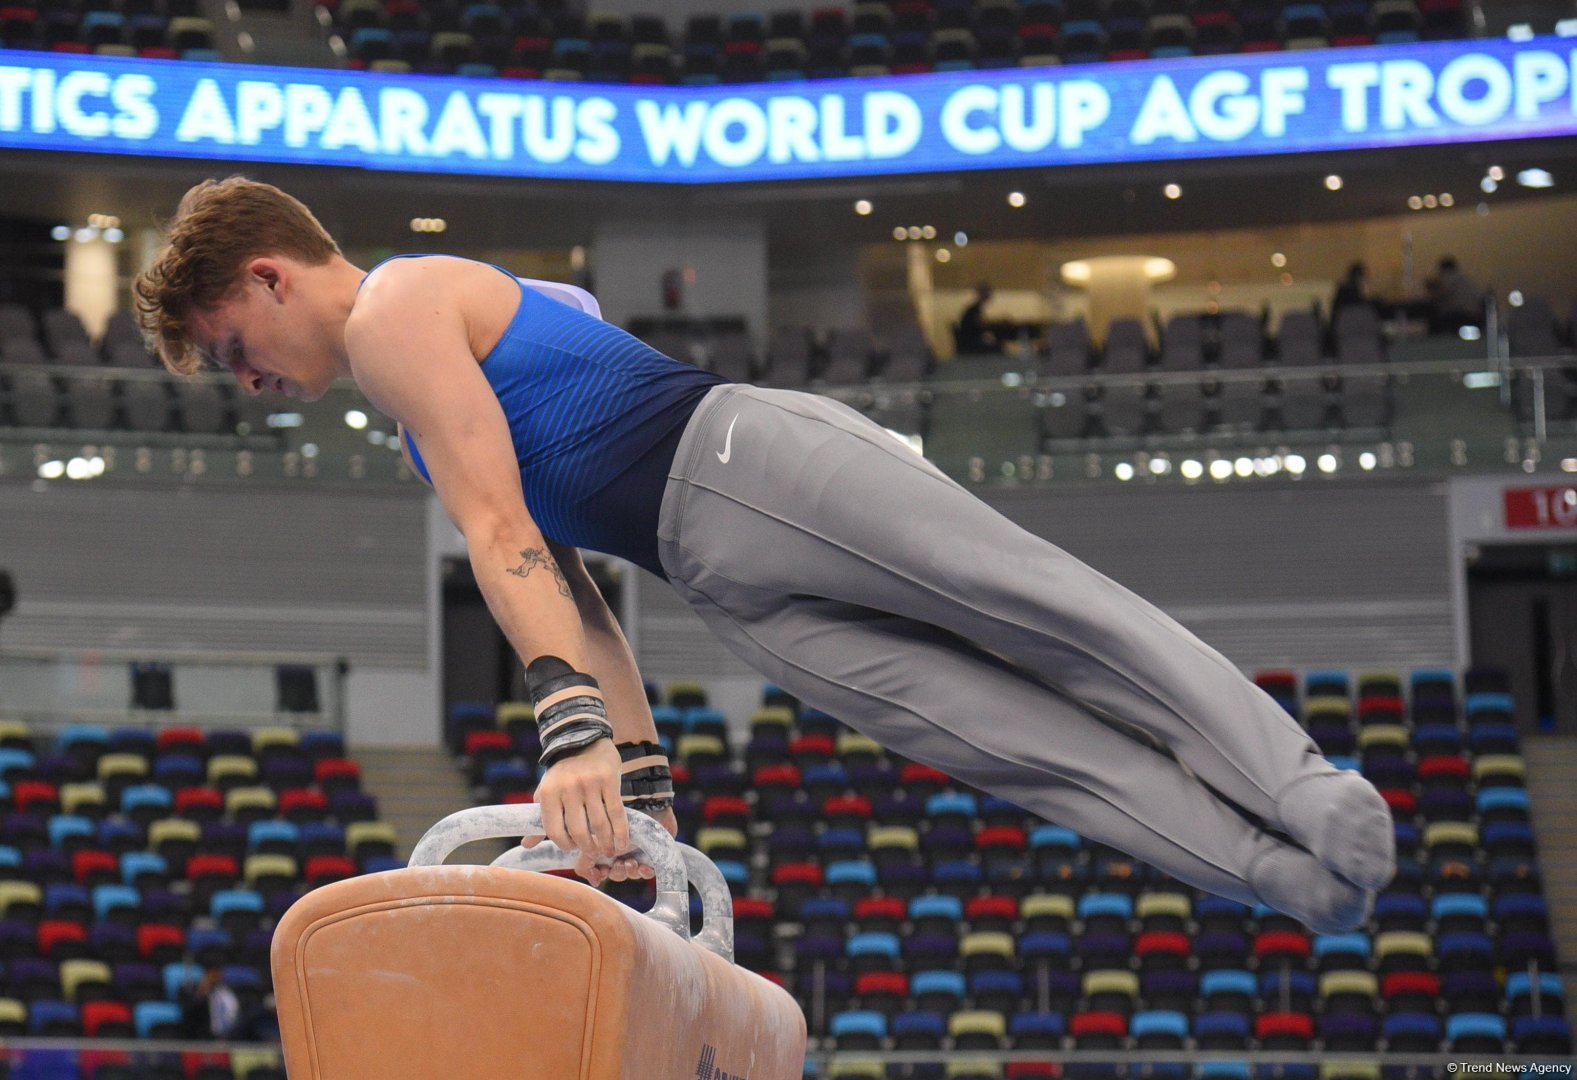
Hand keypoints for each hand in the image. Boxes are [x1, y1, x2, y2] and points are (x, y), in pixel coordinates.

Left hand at [522, 738, 625, 859]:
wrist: (584, 740)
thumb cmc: (563, 773)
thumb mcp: (547, 792)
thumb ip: (539, 819)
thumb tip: (526, 845)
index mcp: (549, 793)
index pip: (554, 830)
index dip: (565, 845)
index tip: (573, 849)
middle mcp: (568, 788)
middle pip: (579, 831)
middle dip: (588, 848)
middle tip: (594, 853)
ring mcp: (589, 784)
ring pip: (599, 824)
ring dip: (605, 843)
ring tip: (608, 852)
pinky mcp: (609, 780)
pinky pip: (616, 813)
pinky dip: (620, 832)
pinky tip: (622, 844)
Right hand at [575, 806, 677, 886]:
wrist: (642, 802)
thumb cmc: (615, 816)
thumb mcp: (594, 838)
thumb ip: (585, 861)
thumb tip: (595, 882)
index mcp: (605, 847)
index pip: (600, 871)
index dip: (600, 875)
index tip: (602, 872)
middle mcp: (620, 852)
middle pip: (615, 875)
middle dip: (616, 873)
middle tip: (618, 863)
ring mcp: (636, 853)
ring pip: (630, 874)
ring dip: (629, 872)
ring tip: (631, 862)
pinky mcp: (652, 854)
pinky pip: (648, 872)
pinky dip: (644, 872)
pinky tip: (643, 866)